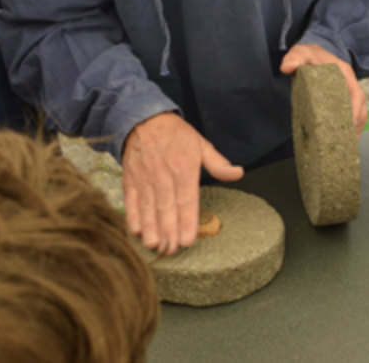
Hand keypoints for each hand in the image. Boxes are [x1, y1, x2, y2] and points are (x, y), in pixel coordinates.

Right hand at [122, 112, 243, 255]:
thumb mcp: (200, 143)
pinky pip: (131, 200)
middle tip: (171, 250)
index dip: (187, 221)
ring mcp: (144, 177)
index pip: (186, 199)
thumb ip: (218, 162)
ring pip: (148, 206)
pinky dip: (132, 216)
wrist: (144, 118)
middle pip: (166, 207)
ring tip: (154, 246)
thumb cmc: (175, 134)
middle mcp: (163, 174)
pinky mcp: (130, 179)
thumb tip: (238, 173)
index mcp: (184, 167)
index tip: (188, 240)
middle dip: (168, 231)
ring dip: (150, 228)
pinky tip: (136, 231)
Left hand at [280, 43, 366, 133]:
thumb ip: (294, 58)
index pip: (356, 93)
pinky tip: (344, 136)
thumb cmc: (308, 53)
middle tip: (348, 140)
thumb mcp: (300, 52)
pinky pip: (351, 111)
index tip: (349, 125)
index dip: (355, 110)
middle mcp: (350, 82)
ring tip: (348, 143)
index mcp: (344, 72)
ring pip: (359, 110)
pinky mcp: (342, 97)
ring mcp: (348, 89)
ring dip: (355, 126)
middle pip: (360, 105)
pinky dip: (350, 124)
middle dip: (356, 123)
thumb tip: (287, 67)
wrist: (310, 52)